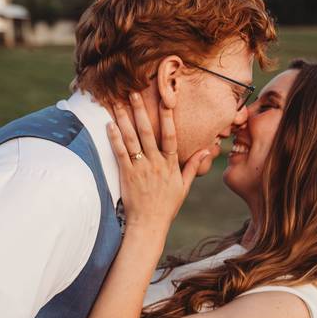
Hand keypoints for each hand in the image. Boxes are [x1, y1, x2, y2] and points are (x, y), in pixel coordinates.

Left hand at [107, 92, 209, 234]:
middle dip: (141, 111)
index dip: (168, 117)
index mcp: (171, 164)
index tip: (166, 100)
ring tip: (118, 103)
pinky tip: (110, 125)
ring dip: (124, 119)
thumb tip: (207, 149)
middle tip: (134, 92)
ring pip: (132, 139)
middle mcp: (156, 163)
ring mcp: (141, 168)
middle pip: (148, 132)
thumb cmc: (167, 206)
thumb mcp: (184, 186)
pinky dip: (114, 138)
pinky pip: (120, 153)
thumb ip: (193, 165)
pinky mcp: (127, 175)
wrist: (149, 224)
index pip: (171, 135)